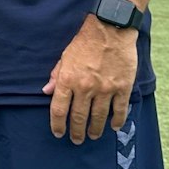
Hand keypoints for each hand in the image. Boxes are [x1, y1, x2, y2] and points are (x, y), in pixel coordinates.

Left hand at [43, 17, 137, 142]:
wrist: (111, 29)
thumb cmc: (85, 42)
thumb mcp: (65, 56)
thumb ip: (56, 76)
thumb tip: (45, 92)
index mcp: (68, 80)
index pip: (58, 109)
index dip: (57, 125)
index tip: (59, 133)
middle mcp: (85, 87)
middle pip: (78, 117)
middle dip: (77, 132)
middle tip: (77, 140)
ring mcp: (105, 89)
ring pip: (99, 116)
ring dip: (95, 129)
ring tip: (93, 136)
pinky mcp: (122, 87)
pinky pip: (119, 109)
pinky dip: (117, 120)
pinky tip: (114, 127)